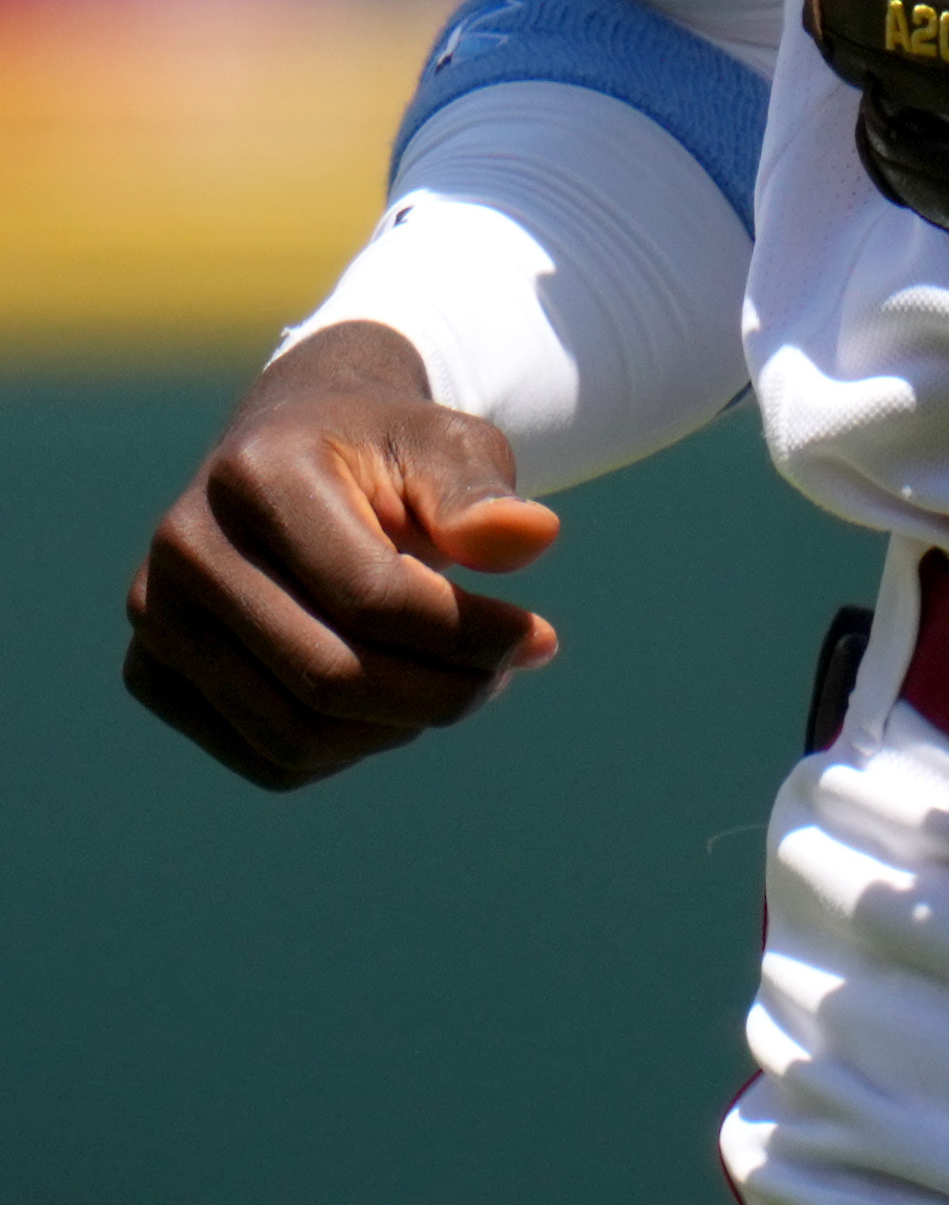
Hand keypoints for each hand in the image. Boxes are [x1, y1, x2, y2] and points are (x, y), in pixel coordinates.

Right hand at [123, 321, 560, 790]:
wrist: (297, 448)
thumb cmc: (387, 449)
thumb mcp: (446, 445)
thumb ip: (482, 495)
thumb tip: (533, 539)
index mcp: (256, 474)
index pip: (371, 594)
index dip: (468, 633)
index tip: (539, 637)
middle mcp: (185, 549)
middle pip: (329, 675)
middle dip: (442, 691)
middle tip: (507, 671)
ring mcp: (156, 619)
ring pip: (295, 735)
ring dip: (400, 727)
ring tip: (461, 683)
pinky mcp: (152, 675)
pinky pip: (267, 759)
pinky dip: (350, 749)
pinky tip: (399, 699)